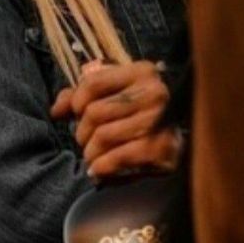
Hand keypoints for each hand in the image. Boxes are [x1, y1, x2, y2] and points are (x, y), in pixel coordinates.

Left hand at [50, 59, 183, 178]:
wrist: (187, 142)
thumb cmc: (141, 115)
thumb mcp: (116, 94)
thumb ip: (82, 95)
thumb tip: (56, 110)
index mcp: (142, 72)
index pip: (93, 82)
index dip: (75, 101)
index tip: (75, 113)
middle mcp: (154, 93)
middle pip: (94, 112)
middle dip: (82, 132)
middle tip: (86, 141)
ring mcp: (160, 121)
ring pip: (102, 137)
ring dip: (90, 153)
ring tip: (94, 156)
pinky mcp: (162, 149)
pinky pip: (116, 159)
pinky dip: (101, 167)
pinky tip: (100, 170)